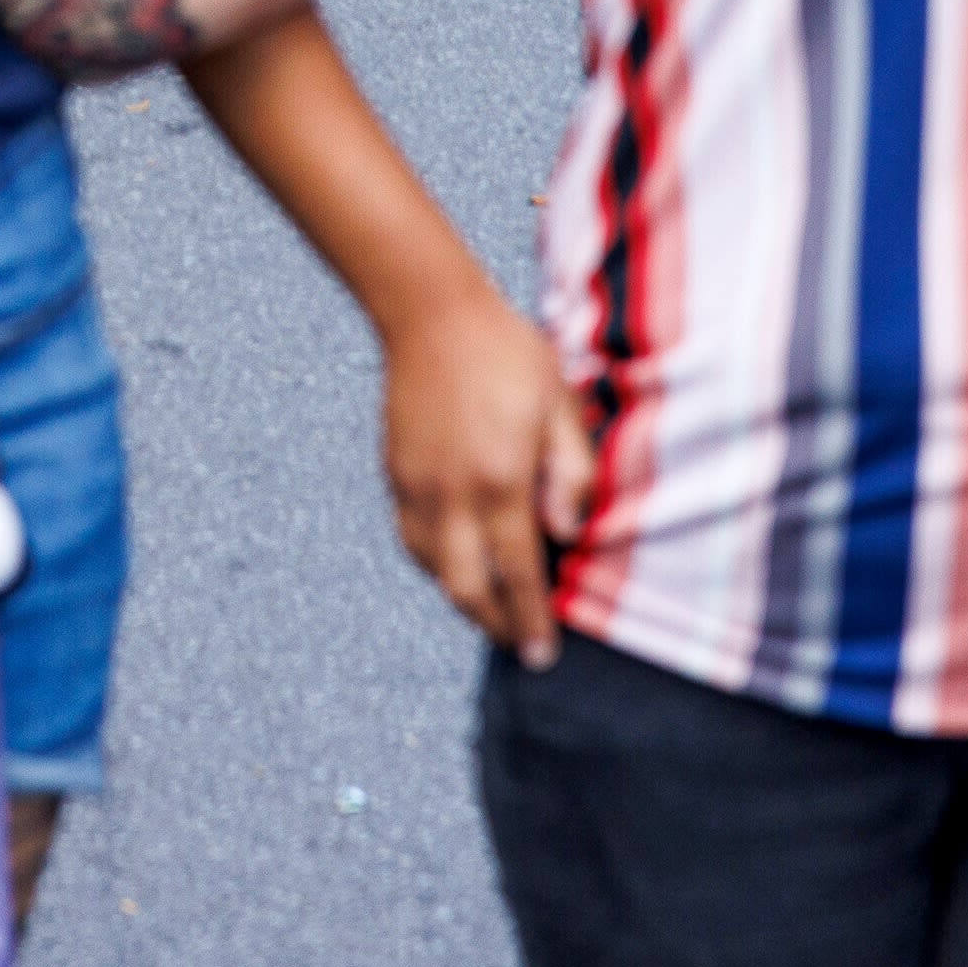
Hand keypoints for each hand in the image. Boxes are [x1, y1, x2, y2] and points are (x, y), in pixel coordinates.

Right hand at [379, 276, 596, 669]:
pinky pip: (412, 540)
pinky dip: (435, 565)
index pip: (520, 573)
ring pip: (435, 571)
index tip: (543, 655)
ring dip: (465, 599)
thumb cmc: (507, 351)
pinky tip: (457, 559)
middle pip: (468, 590)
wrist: (431, 311)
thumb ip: (571, 470)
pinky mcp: (396, 475)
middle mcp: (453, 496)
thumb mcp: (558, 401)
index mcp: (501, 480)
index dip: (532, 620)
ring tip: (494, 607)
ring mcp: (417, 488)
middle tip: (519, 643)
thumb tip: (568, 534)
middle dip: (496, 626)